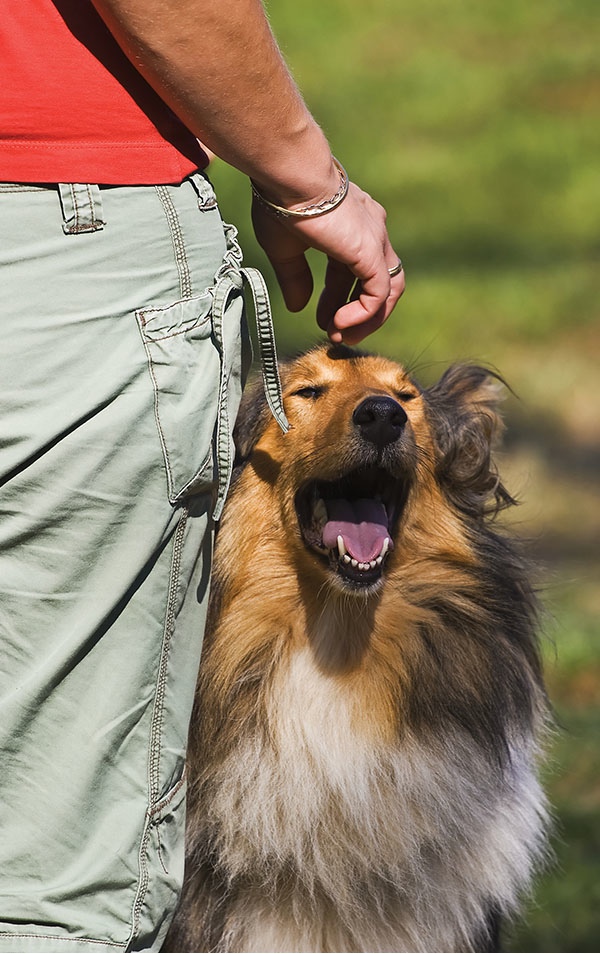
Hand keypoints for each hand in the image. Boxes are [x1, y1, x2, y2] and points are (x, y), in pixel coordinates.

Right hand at [251, 182, 404, 344]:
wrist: (290, 176)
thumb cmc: (281, 202)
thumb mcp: (285, 248)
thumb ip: (295, 278)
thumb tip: (297, 307)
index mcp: (353, 228)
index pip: (357, 272)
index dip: (341, 300)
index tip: (323, 320)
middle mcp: (372, 232)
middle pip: (379, 283)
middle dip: (359, 313)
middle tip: (336, 333)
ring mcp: (376, 241)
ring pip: (388, 291)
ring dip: (367, 320)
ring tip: (341, 335)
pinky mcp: (372, 252)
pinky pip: (378, 295)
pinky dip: (362, 314)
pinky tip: (339, 323)